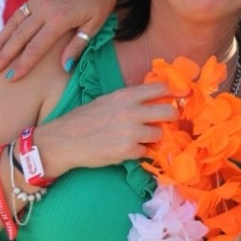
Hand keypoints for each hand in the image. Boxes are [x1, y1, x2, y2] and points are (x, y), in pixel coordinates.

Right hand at [0, 0, 123, 76]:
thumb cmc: (101, 0)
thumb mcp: (95, 24)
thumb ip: (78, 45)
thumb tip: (65, 66)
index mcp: (59, 19)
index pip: (36, 47)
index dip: (23, 64)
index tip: (12, 77)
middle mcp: (44, 9)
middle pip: (19, 36)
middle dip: (5, 55)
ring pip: (14, 23)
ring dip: (1, 41)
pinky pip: (19, 13)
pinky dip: (8, 27)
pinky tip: (2, 38)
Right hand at [35, 81, 176, 174]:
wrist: (64, 140)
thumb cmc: (83, 119)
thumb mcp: (107, 100)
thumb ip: (129, 101)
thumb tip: (150, 102)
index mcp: (126, 95)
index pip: (160, 89)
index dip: (171, 93)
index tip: (176, 98)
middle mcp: (132, 112)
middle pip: (169, 112)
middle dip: (171, 117)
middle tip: (169, 121)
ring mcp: (132, 132)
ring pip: (159, 134)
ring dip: (152, 138)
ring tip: (138, 138)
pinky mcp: (128, 151)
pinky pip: (145, 151)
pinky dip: (139, 152)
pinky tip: (126, 149)